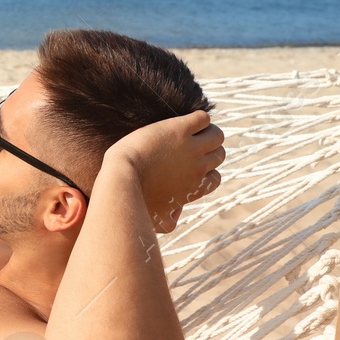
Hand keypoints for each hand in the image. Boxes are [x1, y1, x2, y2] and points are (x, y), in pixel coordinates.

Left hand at [106, 109, 224, 232]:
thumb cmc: (133, 201)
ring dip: (207, 131)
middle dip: (207, 150)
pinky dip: (199, 117)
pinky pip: (202, 118)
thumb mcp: (155, 219)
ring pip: (216, 135)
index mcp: (196, 188)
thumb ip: (169, 221)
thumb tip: (175, 220)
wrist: (121, 179)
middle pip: (219, 154)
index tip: (191, 165)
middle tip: (190, 145)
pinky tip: (183, 122)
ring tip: (190, 130)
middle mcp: (199, 168)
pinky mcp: (180, 130)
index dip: (205, 170)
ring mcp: (191, 148)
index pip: (215, 177)